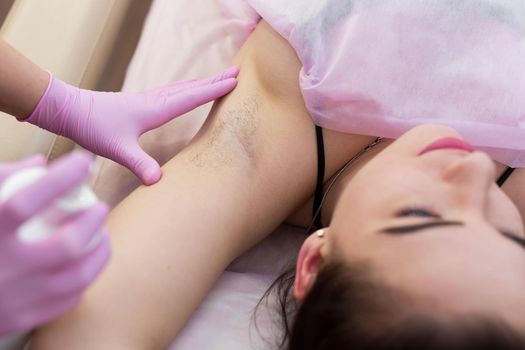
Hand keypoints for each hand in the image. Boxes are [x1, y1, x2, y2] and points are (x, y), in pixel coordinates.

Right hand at [0, 153, 109, 336]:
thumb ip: (1, 180)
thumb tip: (39, 162)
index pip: (25, 201)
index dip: (60, 178)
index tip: (82, 163)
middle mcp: (2, 268)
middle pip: (66, 245)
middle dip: (93, 221)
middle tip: (100, 206)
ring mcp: (14, 298)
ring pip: (77, 276)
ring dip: (100, 252)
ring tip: (102, 235)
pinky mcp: (21, 320)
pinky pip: (68, 299)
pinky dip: (84, 278)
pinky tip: (86, 263)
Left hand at [24, 68, 239, 184]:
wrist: (70, 110)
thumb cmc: (93, 127)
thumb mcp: (117, 149)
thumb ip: (138, 163)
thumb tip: (157, 181)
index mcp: (155, 109)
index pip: (191, 97)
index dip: (214, 90)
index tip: (234, 82)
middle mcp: (155, 100)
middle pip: (191, 88)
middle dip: (214, 81)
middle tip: (236, 73)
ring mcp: (148, 99)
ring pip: (182, 88)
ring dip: (202, 83)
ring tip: (217, 79)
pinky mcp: (141, 103)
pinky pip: (172, 92)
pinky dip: (186, 89)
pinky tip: (185, 92)